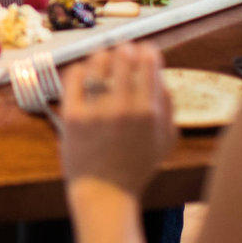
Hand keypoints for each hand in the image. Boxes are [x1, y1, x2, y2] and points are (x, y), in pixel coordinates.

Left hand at [59, 44, 174, 197]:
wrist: (104, 193)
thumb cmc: (136, 166)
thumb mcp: (165, 140)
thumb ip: (169, 106)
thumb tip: (162, 76)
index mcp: (149, 112)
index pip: (149, 63)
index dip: (147, 51)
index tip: (144, 50)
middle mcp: (123, 108)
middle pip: (123, 57)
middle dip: (124, 50)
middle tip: (122, 50)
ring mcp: (96, 111)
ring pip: (97, 62)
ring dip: (102, 56)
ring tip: (103, 58)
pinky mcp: (72, 115)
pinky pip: (74, 77)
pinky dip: (80, 69)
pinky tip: (85, 72)